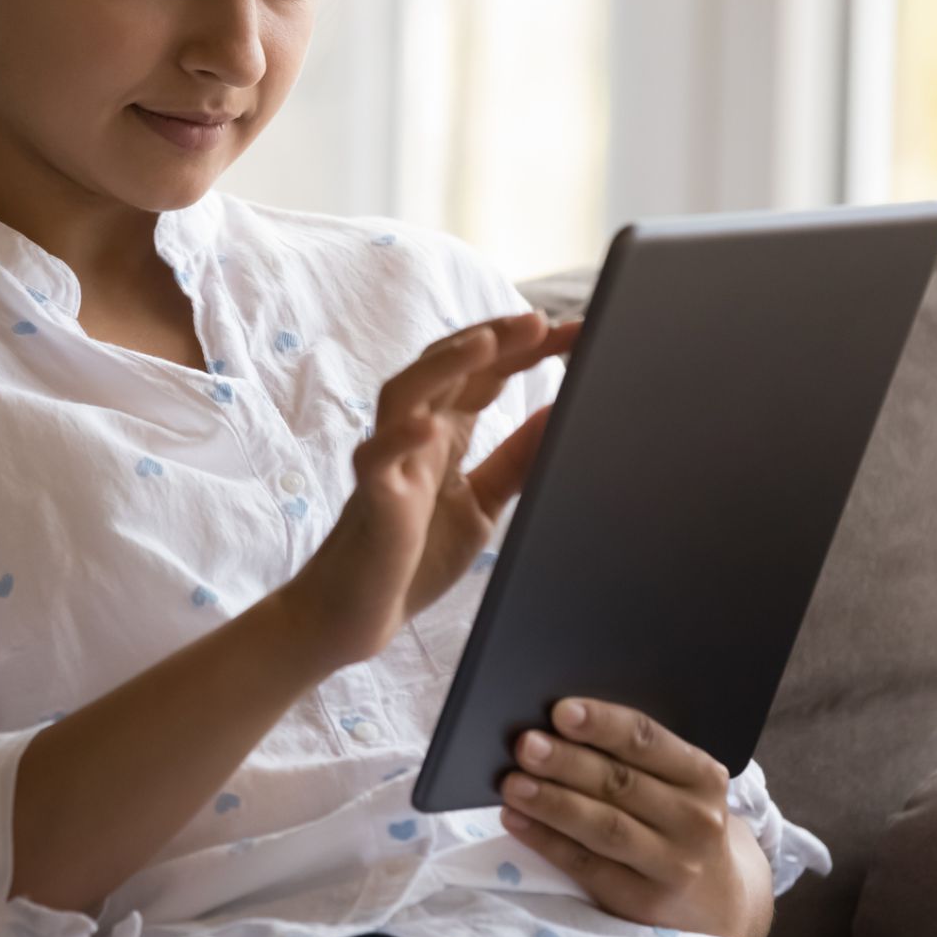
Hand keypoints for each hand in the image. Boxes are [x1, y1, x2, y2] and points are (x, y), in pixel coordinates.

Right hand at [281, 308, 581, 670]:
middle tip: (541, 322)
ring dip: (444, 364)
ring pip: (406, 392)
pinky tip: (427, 426)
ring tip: (485, 343)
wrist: (360, 614)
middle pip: (449, 367)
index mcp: (445, 433)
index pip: (486, 374)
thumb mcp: (482, 502)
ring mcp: (390, 460)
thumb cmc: (413, 554)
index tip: (576, 332)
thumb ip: (516, 460)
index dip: (526, 349)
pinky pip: (377, 457)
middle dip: (494, 339)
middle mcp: (415, 434)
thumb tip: (558, 414)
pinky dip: (399, 437)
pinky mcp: (371, 495)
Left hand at [498, 697, 770, 936]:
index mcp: (702, 775)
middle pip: (621, 783)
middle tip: (526, 744)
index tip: (561, 711)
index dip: (603, 723)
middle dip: (567, 762)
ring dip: (553, 802)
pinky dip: (547, 841)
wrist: (716, 897)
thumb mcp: (678, 782)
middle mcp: (695, 820)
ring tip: (513, 783)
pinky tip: (517, 820)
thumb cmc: (678, 819)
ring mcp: (673, 865)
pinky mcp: (644, 901)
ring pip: (604, 827)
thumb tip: (558, 722)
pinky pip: (588, 866)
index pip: (648, 741)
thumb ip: (634, 755)